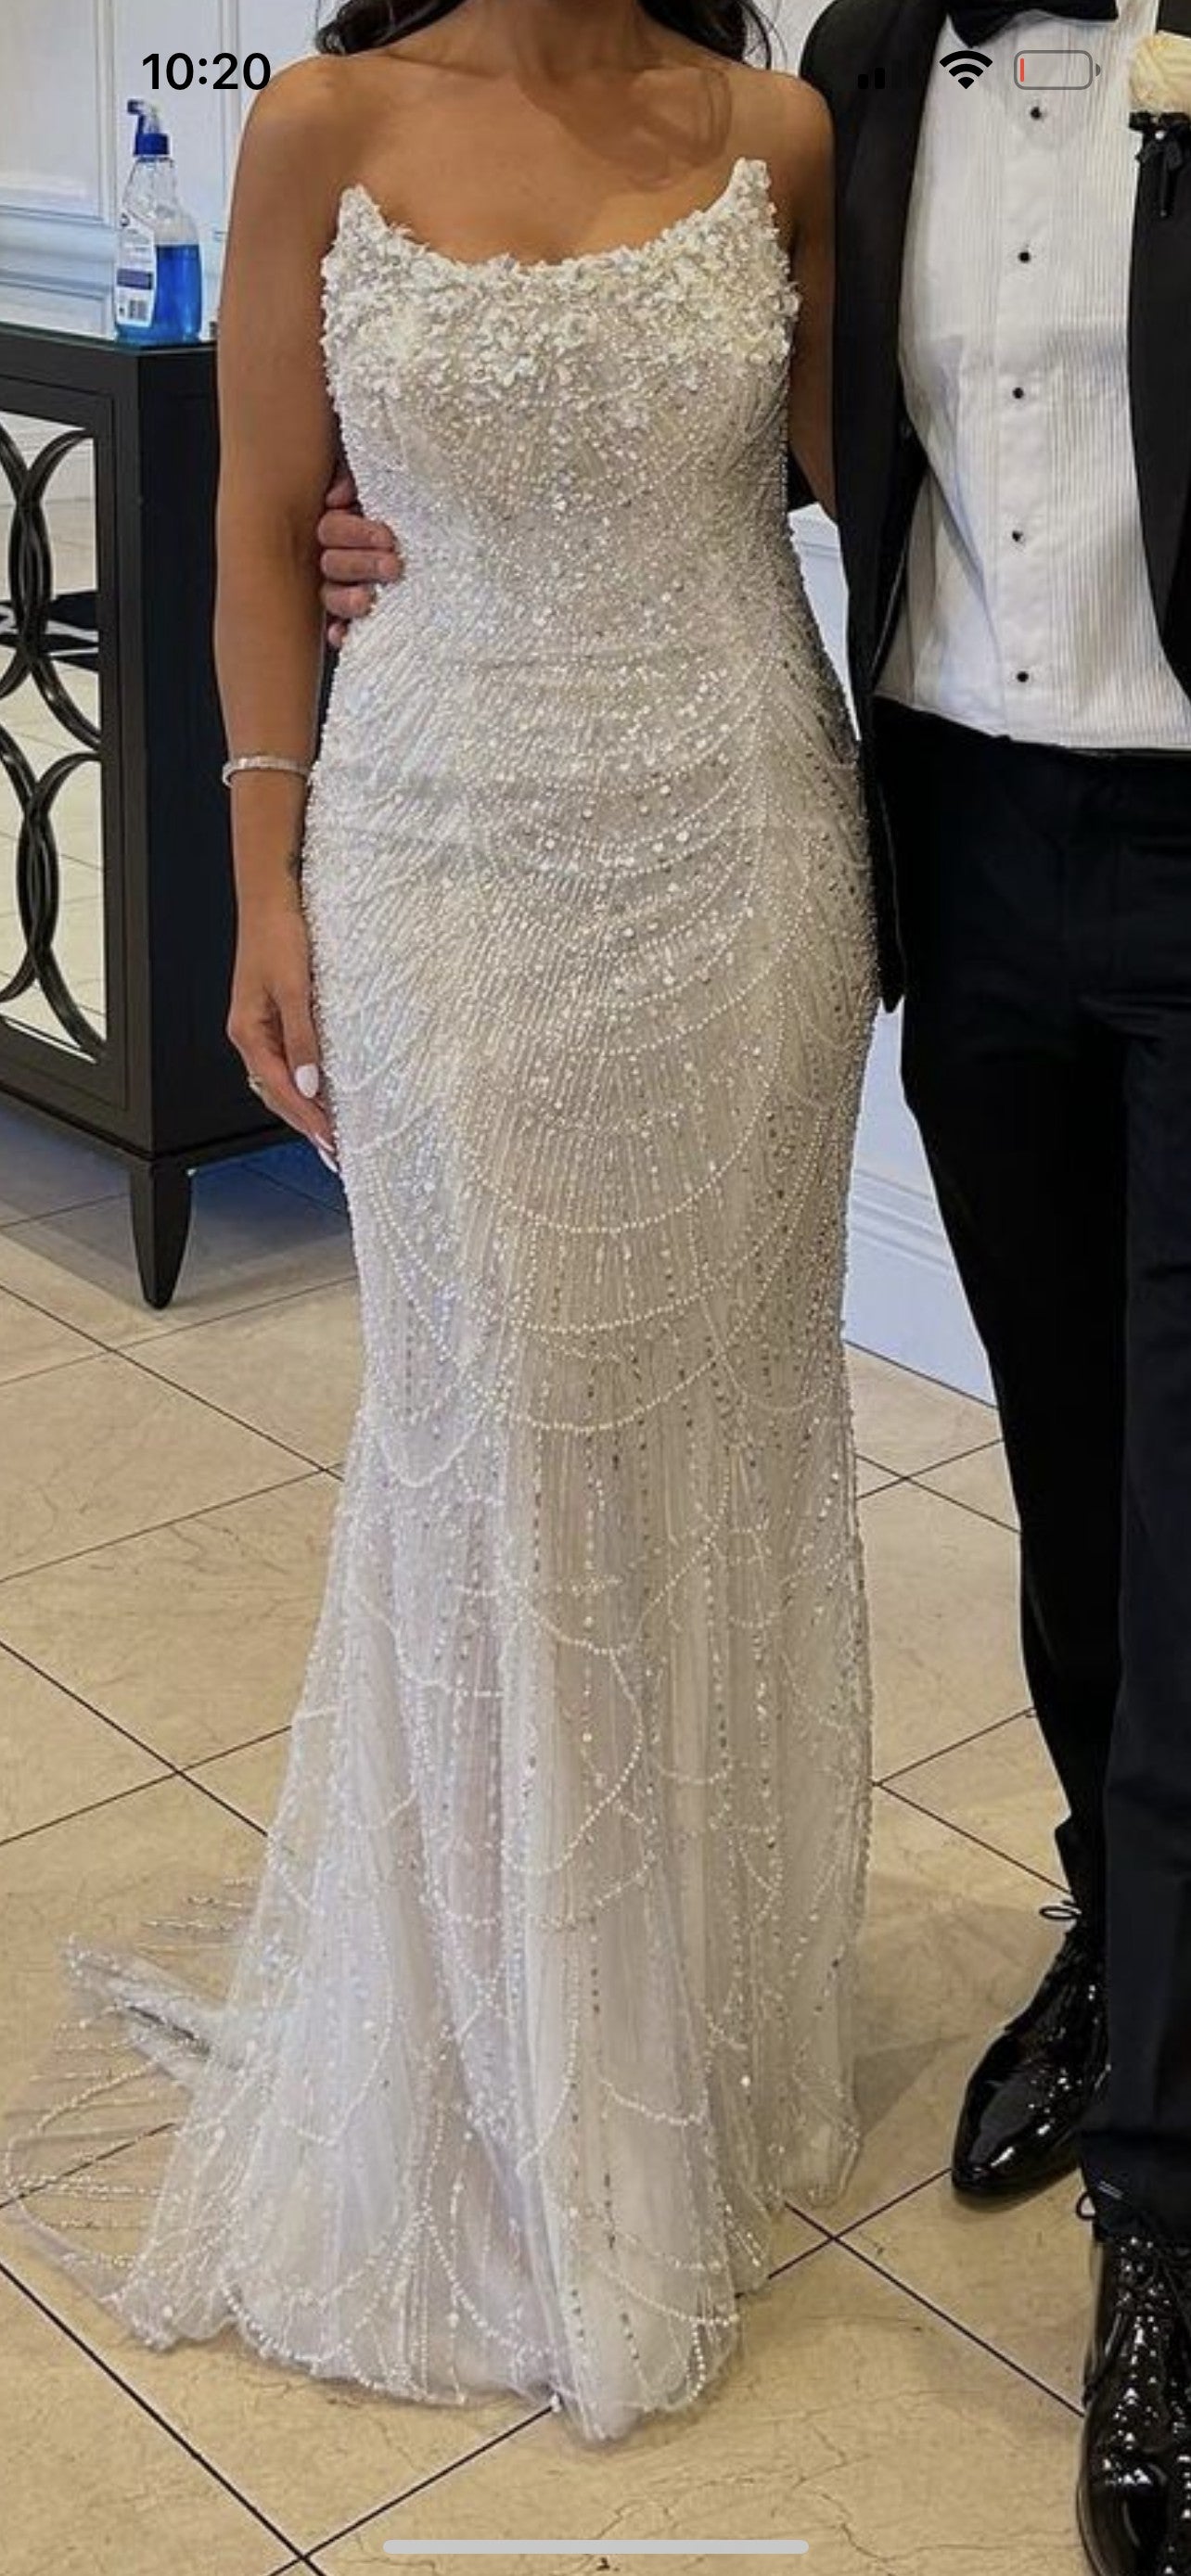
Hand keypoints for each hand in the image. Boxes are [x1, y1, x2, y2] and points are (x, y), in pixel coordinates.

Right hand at [227, 902, 339, 1172]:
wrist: (271, 899)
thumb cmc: (277, 935)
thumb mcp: (294, 989)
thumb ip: (302, 1038)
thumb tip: (310, 1085)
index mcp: (249, 1032)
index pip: (281, 1090)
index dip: (308, 1120)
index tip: (332, 1145)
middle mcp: (252, 1035)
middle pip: (278, 1094)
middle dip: (306, 1125)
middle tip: (335, 1153)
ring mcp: (262, 1027)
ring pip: (282, 1082)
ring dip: (306, 1109)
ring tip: (331, 1135)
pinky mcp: (276, 1017)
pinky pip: (289, 1062)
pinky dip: (306, 1085)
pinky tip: (323, 1093)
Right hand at [317, 467, 401, 646]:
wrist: (455, 544)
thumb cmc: (418, 507)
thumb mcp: (394, 484)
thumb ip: (357, 477)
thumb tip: (336, 497)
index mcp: (344, 527)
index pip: (332, 530)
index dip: (356, 534)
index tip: (388, 537)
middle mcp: (340, 558)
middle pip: (332, 564)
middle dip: (362, 564)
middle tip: (394, 567)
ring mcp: (344, 590)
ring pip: (330, 596)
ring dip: (347, 598)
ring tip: (368, 600)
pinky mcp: (355, 618)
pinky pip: (337, 629)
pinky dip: (339, 632)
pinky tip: (343, 634)